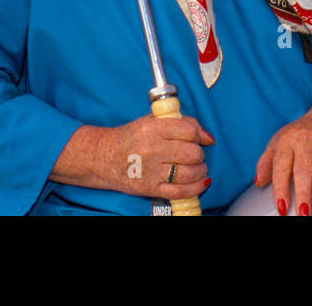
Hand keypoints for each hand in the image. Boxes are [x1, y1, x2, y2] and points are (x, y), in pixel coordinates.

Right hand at [58, 114, 212, 200]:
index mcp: (152, 128)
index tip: (198, 139)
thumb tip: (208, 137)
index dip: (198, 135)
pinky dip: (196, 188)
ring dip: (200, 171)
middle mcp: (152, 148)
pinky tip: (200, 182)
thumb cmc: (130, 137)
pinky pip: (181, 191)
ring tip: (198, 168)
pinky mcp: (150, 188)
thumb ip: (182, 122)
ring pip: (189, 173)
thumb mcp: (152, 120)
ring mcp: (151, 170)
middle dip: (199, 154)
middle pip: (191, 153)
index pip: (188, 130)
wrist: (103, 157)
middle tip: (195, 154)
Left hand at [253, 94, 311, 216]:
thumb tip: (258, 182)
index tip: (282, 207)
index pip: (281, 167)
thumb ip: (266, 162)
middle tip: (303, 212)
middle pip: (303, 169)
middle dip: (303, 193)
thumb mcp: (279, 141)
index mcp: (286, 141)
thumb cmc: (302, 132)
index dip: (281, 188)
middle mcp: (305, 139)